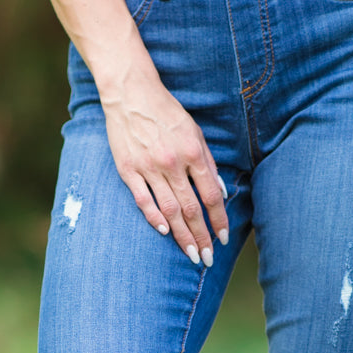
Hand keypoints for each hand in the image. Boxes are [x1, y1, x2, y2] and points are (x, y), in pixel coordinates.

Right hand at [101, 73, 228, 266]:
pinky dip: (154, 218)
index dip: (218, 219)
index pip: (210, 195)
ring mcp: (148, 168)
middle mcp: (172, 163)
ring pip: (169, 210)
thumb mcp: (195, 132)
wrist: (131, 94)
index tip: (224, 237)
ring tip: (192, 255)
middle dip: (202, 237)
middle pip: (191, 209)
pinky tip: (165, 232)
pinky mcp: (128, 170)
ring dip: (182, 236)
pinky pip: (143, 200)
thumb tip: (221, 193)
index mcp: (192, 152)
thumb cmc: (167, 113)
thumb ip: (208, 163)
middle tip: (208, 259)